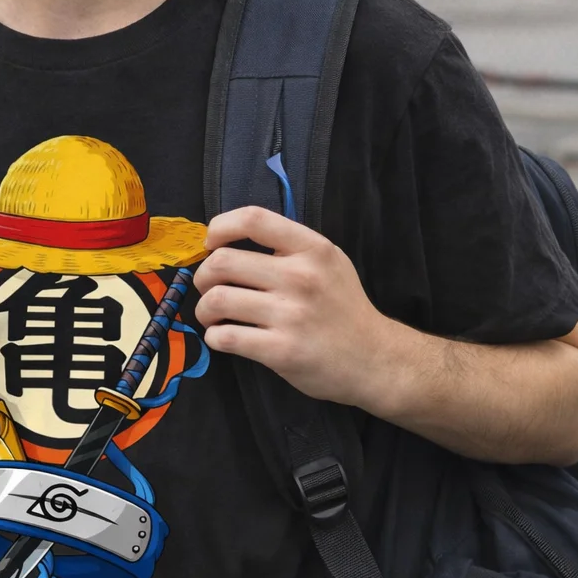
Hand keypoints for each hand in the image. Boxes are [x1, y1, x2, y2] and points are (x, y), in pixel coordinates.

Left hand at [194, 206, 393, 407]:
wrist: (374, 358)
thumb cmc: (344, 308)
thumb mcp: (329, 262)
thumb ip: (288, 247)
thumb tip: (227, 241)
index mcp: (312, 248)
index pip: (253, 219)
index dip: (220, 227)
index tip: (212, 243)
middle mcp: (301, 277)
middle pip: (222, 262)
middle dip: (204, 276)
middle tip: (210, 288)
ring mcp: (290, 315)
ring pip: (216, 300)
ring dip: (204, 309)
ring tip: (214, 316)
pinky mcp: (280, 351)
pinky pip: (225, 337)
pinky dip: (215, 337)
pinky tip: (224, 337)